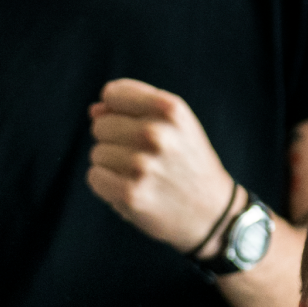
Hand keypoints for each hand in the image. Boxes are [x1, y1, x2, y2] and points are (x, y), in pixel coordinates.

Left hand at [87, 79, 240, 254]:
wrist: (212, 213)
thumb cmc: (188, 162)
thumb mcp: (175, 125)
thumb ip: (135, 108)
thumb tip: (94, 110)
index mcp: (170, 109)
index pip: (113, 94)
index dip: (116, 110)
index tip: (132, 124)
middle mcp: (156, 133)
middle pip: (100, 125)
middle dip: (114, 140)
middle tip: (143, 156)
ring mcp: (142, 165)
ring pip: (97, 153)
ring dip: (112, 165)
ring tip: (140, 175)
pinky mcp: (130, 193)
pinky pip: (95, 177)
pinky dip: (107, 185)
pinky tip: (130, 189)